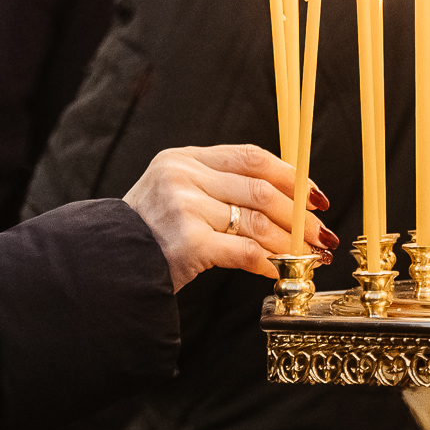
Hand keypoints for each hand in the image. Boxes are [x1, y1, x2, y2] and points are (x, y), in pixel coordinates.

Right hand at [122, 144, 333, 289]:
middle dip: (299, 214)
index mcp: (183, 158)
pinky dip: (269, 263)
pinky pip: (244, 251)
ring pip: (257, 221)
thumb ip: (217, 188)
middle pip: (260, 189)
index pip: (250, 157)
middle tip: (321, 234)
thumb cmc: (147, 236)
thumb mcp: (175, 194)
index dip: (290, 175)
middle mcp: (182, 176)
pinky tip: (280, 272)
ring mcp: (183, 207)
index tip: (315, 195)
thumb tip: (287, 199)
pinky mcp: (187, 243)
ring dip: (292, 242)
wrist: (107, 266)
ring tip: (311, 257)